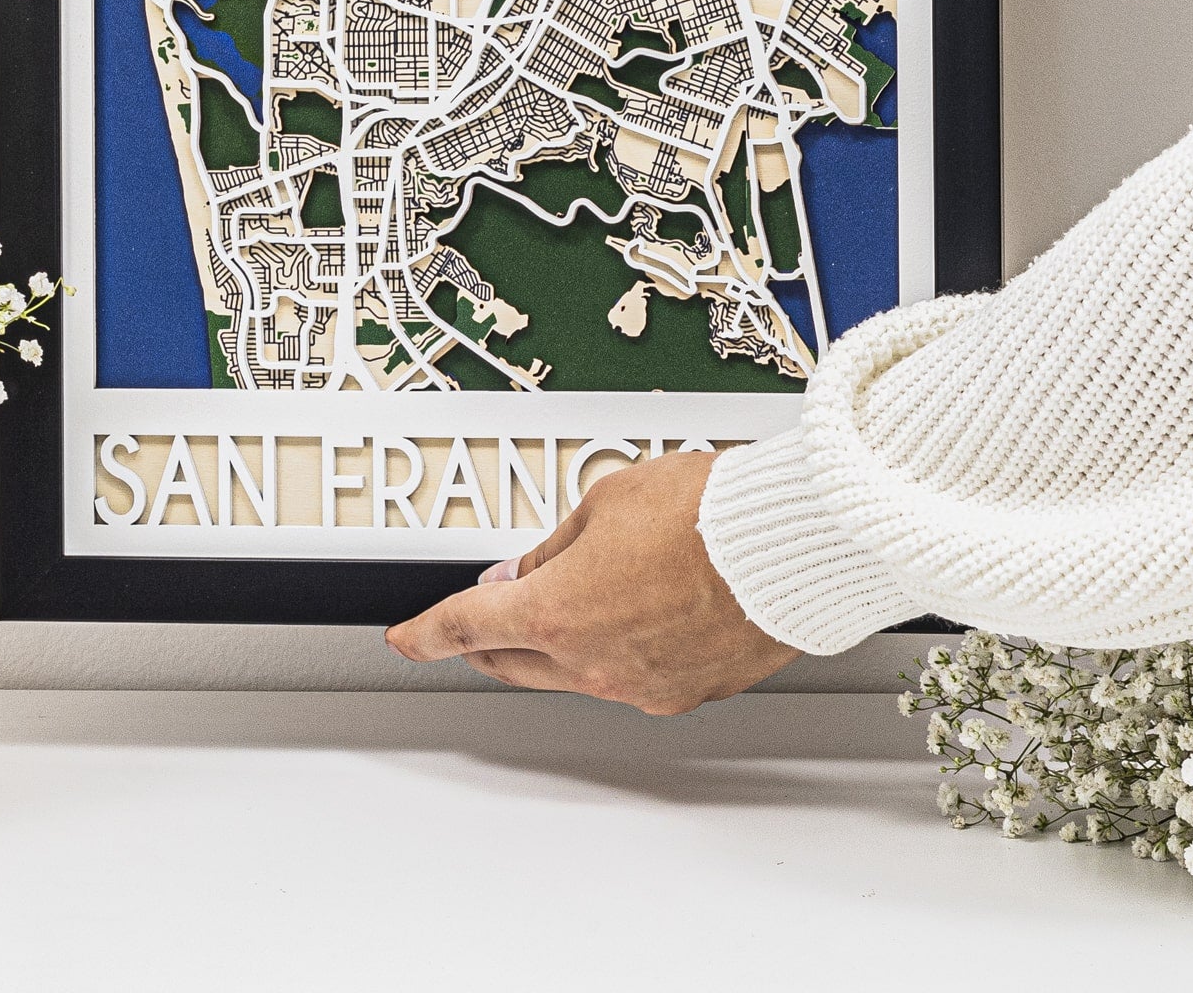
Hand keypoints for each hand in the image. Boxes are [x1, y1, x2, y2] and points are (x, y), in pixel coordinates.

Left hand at [383, 449, 798, 713]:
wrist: (785, 546)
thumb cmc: (705, 514)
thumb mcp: (604, 502)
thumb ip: (555, 547)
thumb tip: (529, 571)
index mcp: (555, 612)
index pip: (466, 626)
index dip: (426, 632)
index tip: (407, 635)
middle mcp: (592, 662)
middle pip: (513, 659)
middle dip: (488, 637)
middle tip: (482, 612)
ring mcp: (641, 683)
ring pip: (572, 671)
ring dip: (555, 641)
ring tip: (576, 594)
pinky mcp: (687, 690)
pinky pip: (629, 674)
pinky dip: (615, 647)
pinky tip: (633, 611)